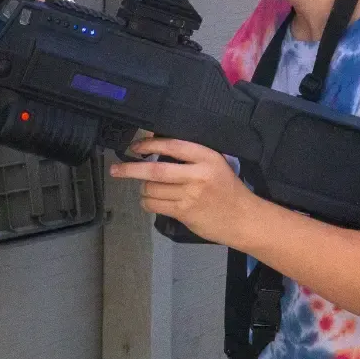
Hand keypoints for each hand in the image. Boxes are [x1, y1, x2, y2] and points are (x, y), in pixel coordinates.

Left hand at [110, 138, 259, 248]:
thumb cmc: (226, 187)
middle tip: (115, 169)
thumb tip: (153, 141)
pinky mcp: (185, 213)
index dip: (149, 144)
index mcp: (206, 157)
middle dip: (131, 169)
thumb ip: (188, 154)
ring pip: (152, 189)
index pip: (172, 145)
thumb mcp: (213, 163)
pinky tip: (152, 200)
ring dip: (144, 188)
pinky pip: (154, 205)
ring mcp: (190, 195)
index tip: (135, 146)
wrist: (244, 218)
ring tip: (149, 188)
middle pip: (155, 170)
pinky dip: (147, 202)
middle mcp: (198, 175)